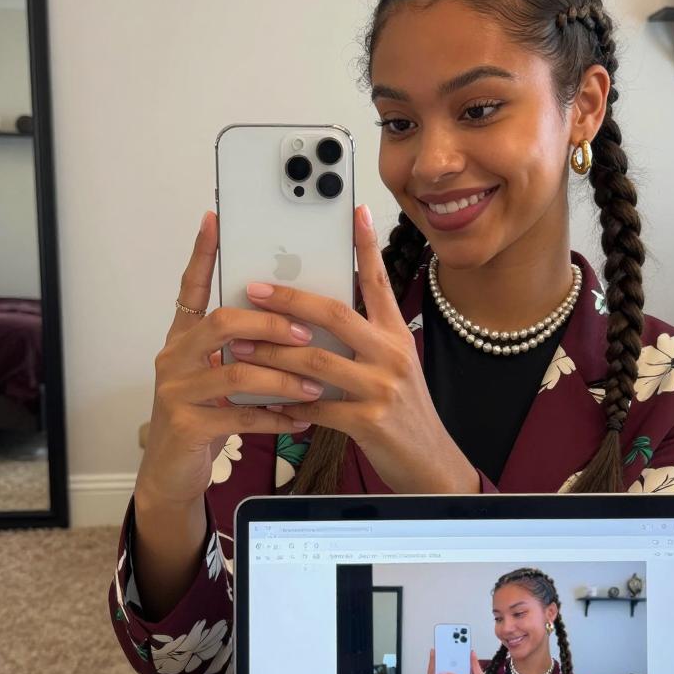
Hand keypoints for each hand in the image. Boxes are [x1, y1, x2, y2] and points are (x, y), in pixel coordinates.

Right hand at [136, 211, 322, 508]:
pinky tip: (301, 419)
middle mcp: (174, 357)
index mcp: (184, 338)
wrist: (172, 471)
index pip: (192, 287)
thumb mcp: (220, 376)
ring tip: (315, 386)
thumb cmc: (205, 416)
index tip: (216, 220)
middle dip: (270, 325)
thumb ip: (243, 349)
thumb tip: (295, 320)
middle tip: (307, 334)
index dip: (203, 254)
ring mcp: (175, 390)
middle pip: (222, 323)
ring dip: (282, 377)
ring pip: (235, 371)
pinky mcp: (185, 425)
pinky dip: (275, 417)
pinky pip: (239, 415)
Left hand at [231, 205, 479, 493]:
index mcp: (397, 336)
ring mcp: (381, 388)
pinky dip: (287, 405)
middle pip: (335, 315)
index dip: (367, 246)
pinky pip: (315, 408)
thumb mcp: (395, 368)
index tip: (355, 212)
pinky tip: (267, 403)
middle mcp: (392, 355)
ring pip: (316, 362)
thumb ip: (365, 342)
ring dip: (274, 353)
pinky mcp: (368, 422)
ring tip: (243, 347)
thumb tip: (319, 319)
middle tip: (255, 290)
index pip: (379, 283)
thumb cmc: (404, 412)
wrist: (430, 461)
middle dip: (290, 300)